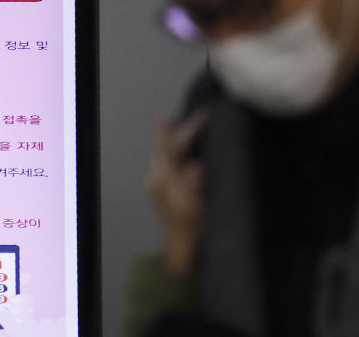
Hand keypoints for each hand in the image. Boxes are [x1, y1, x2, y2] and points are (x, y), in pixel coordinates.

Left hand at [146, 109, 206, 274]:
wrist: (180, 244)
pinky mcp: (160, 184)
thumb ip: (194, 185)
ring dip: (180, 138)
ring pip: (166, 152)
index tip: (174, 115)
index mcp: (162, 180)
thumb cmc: (190, 226)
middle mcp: (155, 176)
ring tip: (195, 126)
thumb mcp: (196, 206)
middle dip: (184, 131)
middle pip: (167, 147)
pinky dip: (177, 149)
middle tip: (202, 116)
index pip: (167, 149)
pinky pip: (167, 159)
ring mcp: (156, 180)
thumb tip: (196, 165)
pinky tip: (187, 146)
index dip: (173, 131)